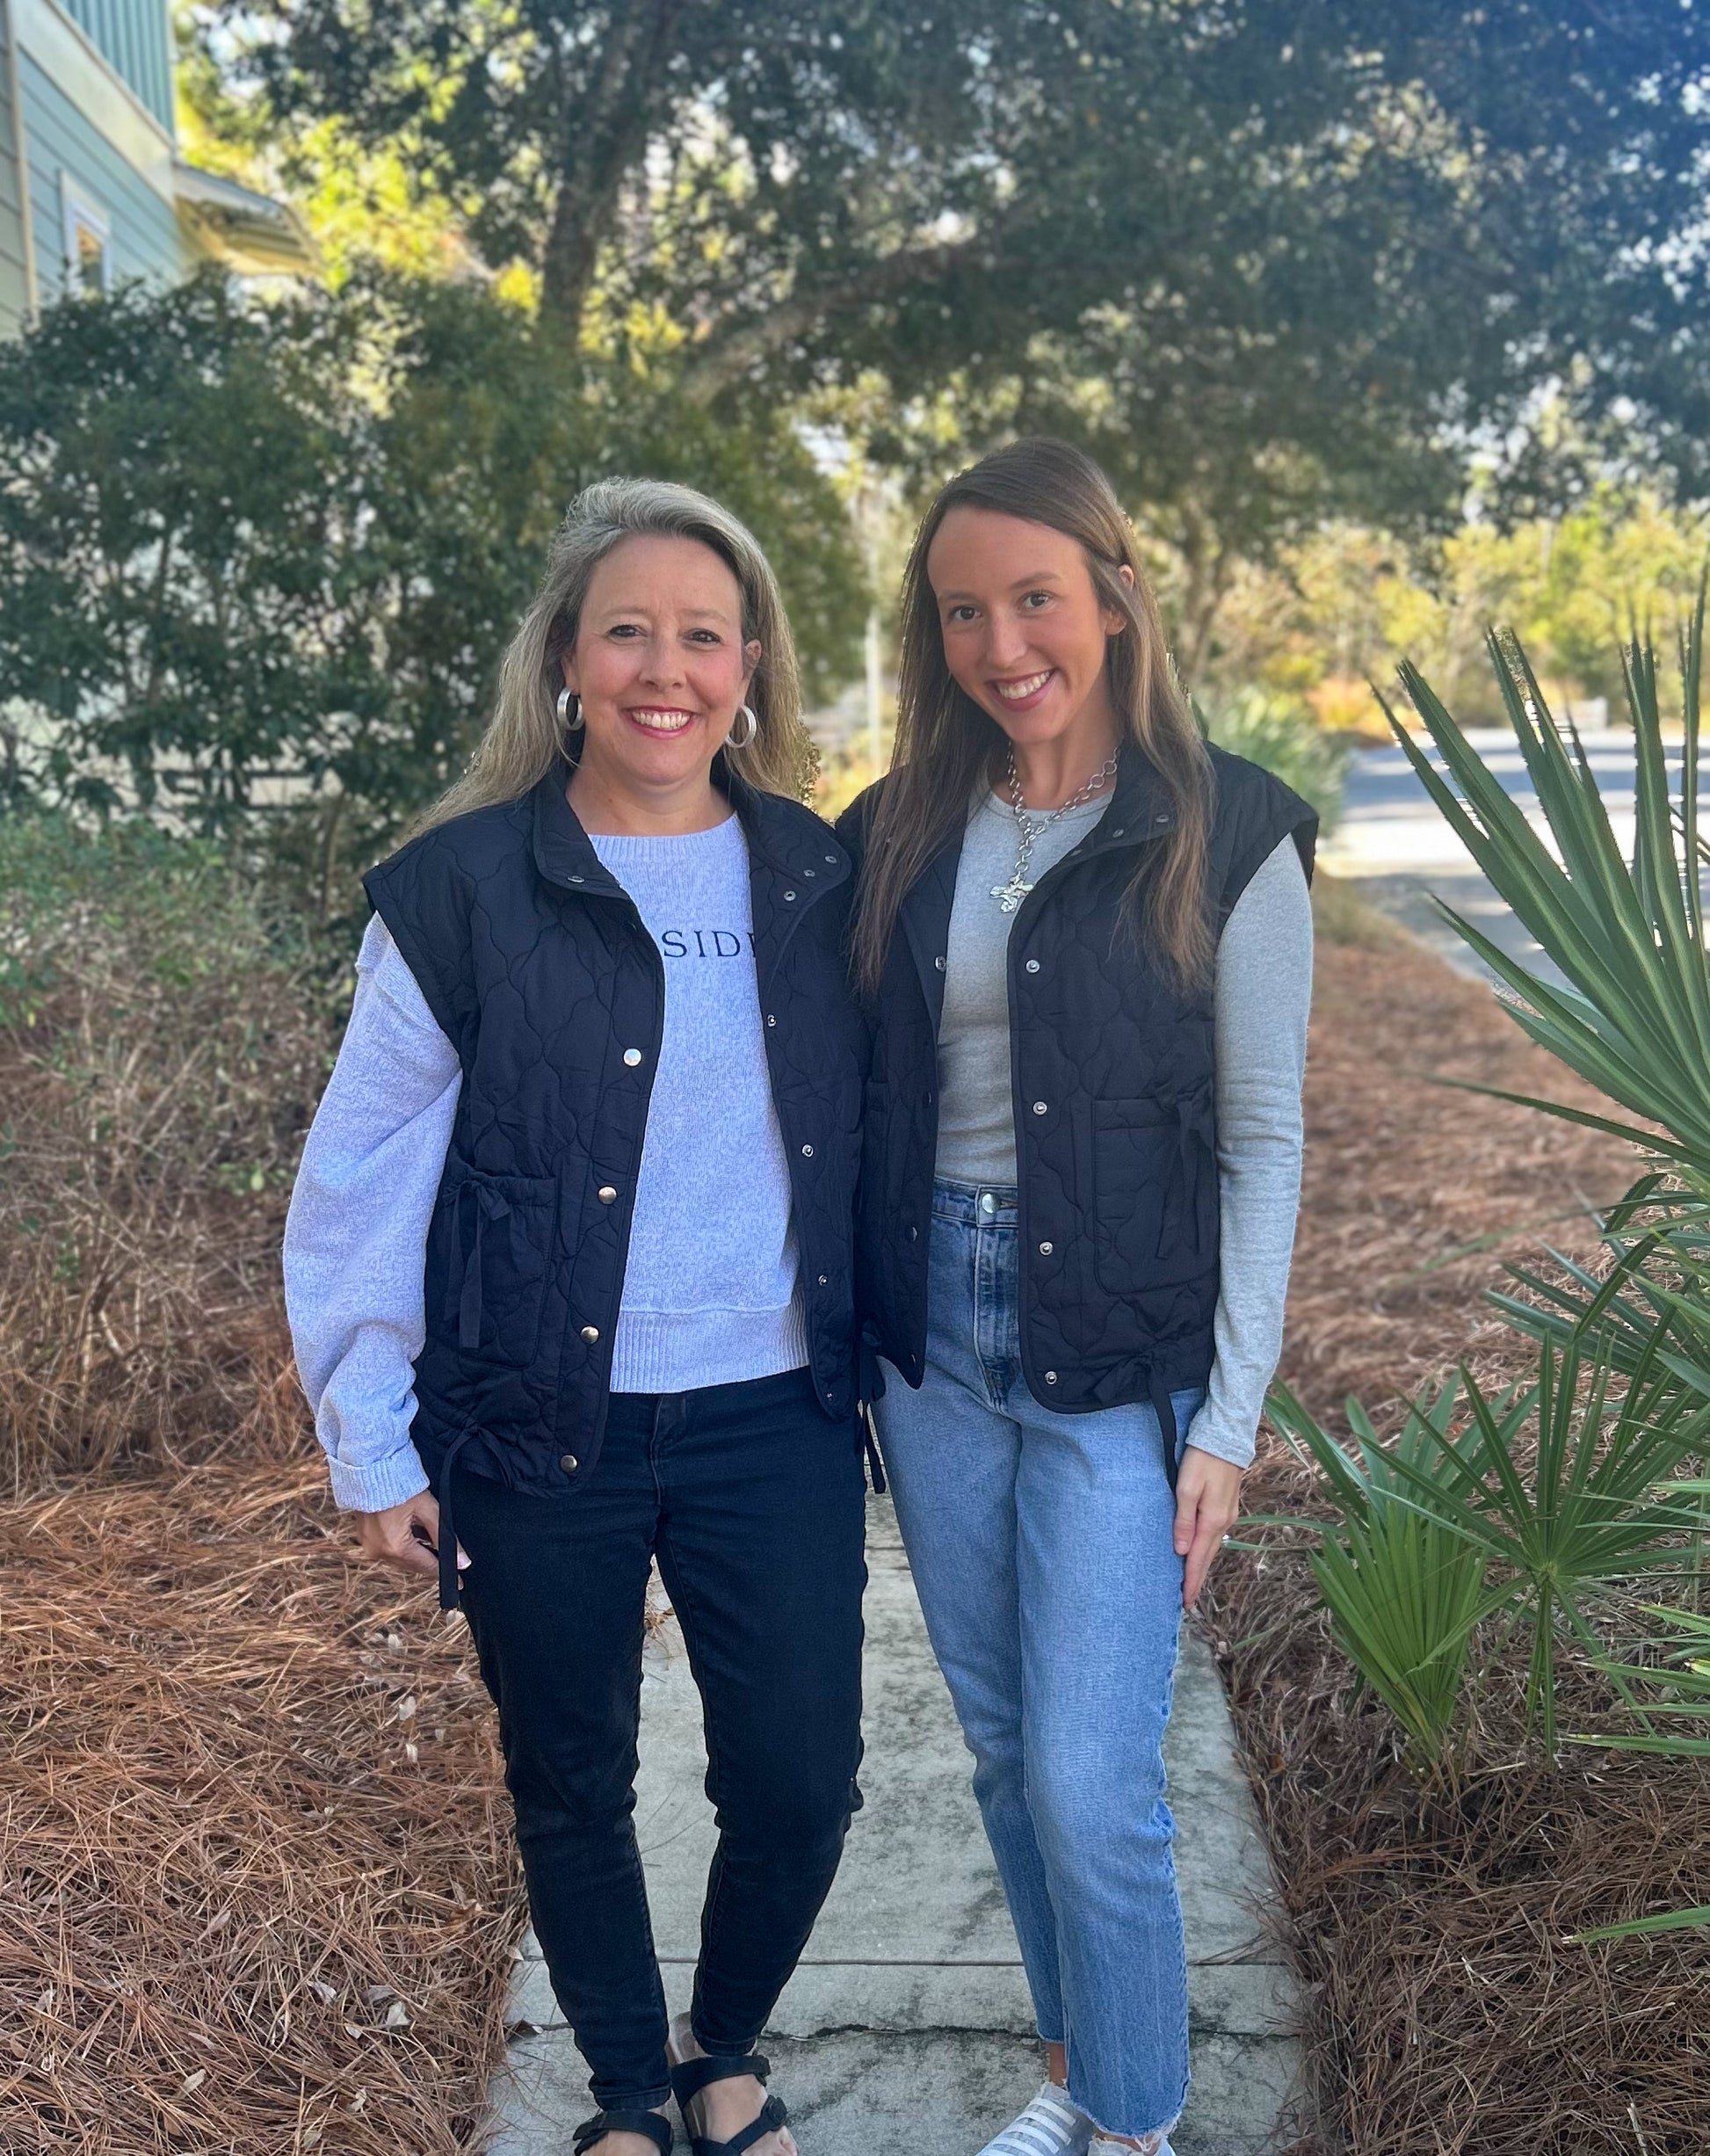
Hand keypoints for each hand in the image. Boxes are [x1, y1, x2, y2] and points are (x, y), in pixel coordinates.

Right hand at [356, 1490, 466, 1582]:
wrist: (371, 1468)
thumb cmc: (400, 1485)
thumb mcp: (428, 1509)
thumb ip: (445, 1536)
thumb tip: (461, 1561)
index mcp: (396, 1547)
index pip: (427, 1566)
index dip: (445, 1573)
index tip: (459, 1583)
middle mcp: (379, 1552)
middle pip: (412, 1565)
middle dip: (431, 1564)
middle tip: (450, 1564)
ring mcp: (370, 1546)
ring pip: (400, 1559)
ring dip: (417, 1555)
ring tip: (435, 1548)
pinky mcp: (365, 1538)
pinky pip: (389, 1550)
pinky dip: (403, 1547)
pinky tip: (416, 1538)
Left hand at [1173, 1446, 1242, 1609]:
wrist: (1224, 1437)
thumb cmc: (1201, 1460)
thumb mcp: (1187, 1488)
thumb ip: (1184, 1520)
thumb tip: (1181, 1551)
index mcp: (1212, 1520)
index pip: (1198, 1559)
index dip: (1191, 1581)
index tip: (1185, 1603)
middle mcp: (1223, 1522)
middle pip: (1207, 1557)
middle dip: (1197, 1579)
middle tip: (1186, 1601)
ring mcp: (1227, 1514)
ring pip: (1211, 1547)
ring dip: (1201, 1565)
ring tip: (1190, 1582)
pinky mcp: (1226, 1506)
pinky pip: (1214, 1535)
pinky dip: (1205, 1549)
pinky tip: (1198, 1553)